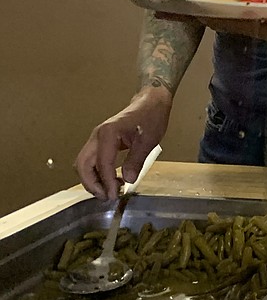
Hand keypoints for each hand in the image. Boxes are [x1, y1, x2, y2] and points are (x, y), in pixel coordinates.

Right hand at [76, 83, 172, 200]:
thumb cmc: (150, 118)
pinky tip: (112, 180)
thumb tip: (128, 180)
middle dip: (91, 184)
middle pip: (83, 165)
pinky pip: (92, 161)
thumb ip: (136, 160)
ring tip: (110, 190)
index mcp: (108, 134)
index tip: (114, 195)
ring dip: (92, 180)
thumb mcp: (148, 141)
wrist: (150, 103)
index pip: (102, 164)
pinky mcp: (100, 142)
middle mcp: (97, 136)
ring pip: (84, 164)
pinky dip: (97, 173)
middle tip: (107, 196)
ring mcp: (96, 139)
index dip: (106, 182)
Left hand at [160, 11, 266, 53]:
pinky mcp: (243, 19)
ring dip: (190, 12)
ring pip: (210, 16)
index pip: (220, 18)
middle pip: (207, 18)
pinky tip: (195, 3)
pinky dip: (205, 9)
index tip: (178, 9)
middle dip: (184, 14)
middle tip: (158, 8)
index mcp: (251, 24)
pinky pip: (220, 14)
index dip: (199, 13)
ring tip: (169, 3)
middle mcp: (241, 23)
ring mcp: (241, 21)